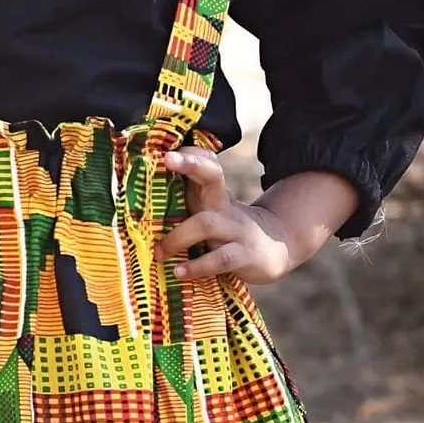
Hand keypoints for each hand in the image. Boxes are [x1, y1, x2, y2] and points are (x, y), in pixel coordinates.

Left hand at [156, 151, 359, 289]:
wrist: (276, 247)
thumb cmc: (229, 228)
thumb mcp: (212, 207)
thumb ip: (187, 196)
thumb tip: (147, 191)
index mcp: (214, 192)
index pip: (206, 162)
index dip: (189, 153)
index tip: (166, 150)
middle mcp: (224, 205)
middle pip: (212, 176)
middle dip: (190, 165)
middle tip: (166, 159)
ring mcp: (235, 229)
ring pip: (206, 224)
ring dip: (178, 237)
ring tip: (159, 252)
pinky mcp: (244, 255)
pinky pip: (220, 259)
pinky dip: (197, 266)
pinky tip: (179, 272)